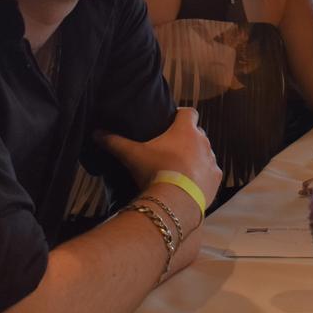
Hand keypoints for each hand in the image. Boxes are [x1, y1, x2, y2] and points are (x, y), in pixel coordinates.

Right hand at [98, 107, 221, 206]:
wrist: (176, 200)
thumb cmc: (156, 171)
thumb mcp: (132, 155)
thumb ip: (115, 142)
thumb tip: (96, 133)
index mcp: (185, 130)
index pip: (188, 112)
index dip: (181, 115)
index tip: (172, 121)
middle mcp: (203, 141)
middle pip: (197, 133)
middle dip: (187, 138)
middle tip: (171, 148)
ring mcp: (211, 159)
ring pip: (205, 152)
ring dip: (196, 157)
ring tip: (180, 168)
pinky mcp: (216, 177)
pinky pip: (211, 172)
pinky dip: (203, 175)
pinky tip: (190, 183)